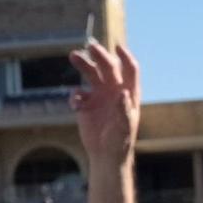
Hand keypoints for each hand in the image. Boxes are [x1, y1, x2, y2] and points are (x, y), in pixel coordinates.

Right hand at [67, 41, 141, 176]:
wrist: (105, 155)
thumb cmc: (120, 142)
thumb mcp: (124, 127)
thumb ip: (124, 110)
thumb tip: (123, 93)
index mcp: (128, 92)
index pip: (129, 69)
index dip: (125, 57)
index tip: (117, 47)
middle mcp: (114, 90)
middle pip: (107, 67)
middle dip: (99, 56)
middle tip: (90, 47)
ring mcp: (99, 96)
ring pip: (90, 74)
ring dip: (83, 64)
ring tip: (73, 56)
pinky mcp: (85, 105)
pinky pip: (78, 93)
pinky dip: (75, 95)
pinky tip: (75, 105)